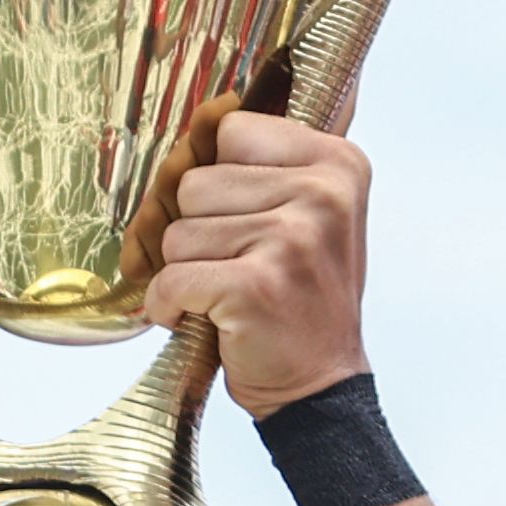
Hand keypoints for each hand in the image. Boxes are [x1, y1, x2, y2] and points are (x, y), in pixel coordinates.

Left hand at [144, 111, 374, 417]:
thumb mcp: (295, 212)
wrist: (321, 385)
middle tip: (232, 263)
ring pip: (176, 230)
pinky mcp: (257, 285)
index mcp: (336, 161)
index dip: (214, 175)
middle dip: (194, 229)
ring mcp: (292, 238)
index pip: (229, 128)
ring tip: (225, 291)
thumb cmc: (297, 295)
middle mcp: (323, 192)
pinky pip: (171, 277)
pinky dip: (169, 305)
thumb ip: (248, 163)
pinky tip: (202, 317)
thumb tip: (198, 120)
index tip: (236, 214)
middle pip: (194, 180)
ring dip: (184, 269)